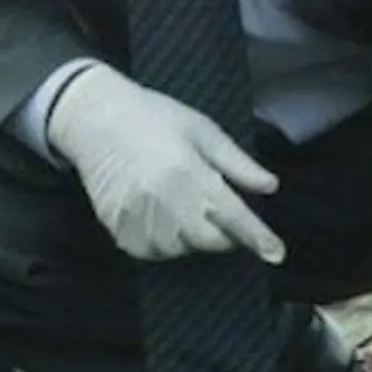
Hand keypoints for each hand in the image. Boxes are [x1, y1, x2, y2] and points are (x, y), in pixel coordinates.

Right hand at [46, 64, 285, 264]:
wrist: (95, 120)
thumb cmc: (155, 117)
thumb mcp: (203, 130)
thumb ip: (236, 163)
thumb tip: (270, 186)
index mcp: (188, 173)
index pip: (232, 216)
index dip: (257, 237)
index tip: (276, 253)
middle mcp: (163, 201)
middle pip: (209, 240)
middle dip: (224, 234)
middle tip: (219, 210)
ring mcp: (137, 219)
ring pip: (181, 249)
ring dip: (193, 237)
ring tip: (184, 205)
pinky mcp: (119, 231)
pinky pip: (152, 252)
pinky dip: (165, 243)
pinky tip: (162, 217)